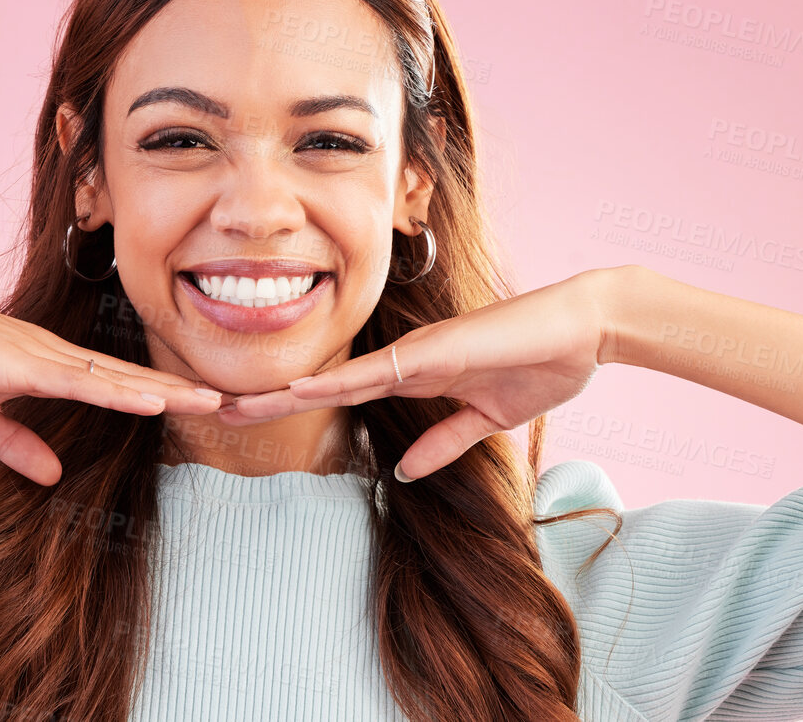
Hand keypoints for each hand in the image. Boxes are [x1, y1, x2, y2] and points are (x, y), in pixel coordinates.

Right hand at [0, 274, 222, 484]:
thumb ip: (15, 444)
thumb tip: (54, 475)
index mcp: (44, 365)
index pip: (116, 384)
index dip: (160, 396)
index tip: (202, 407)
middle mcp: (53, 355)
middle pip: (132, 378)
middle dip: (183, 392)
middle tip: (235, 404)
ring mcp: (40, 356)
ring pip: (120, 378)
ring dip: (170, 391)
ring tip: (217, 402)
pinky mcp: (21, 364)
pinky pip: (83, 383)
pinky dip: (123, 393)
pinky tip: (158, 400)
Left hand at [220, 267, 624, 480]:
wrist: (584, 330)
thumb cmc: (540, 364)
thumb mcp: (486, 421)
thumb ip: (445, 442)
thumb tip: (408, 472)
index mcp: (413, 377)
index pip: (340, 395)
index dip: (295, 406)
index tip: (250, 418)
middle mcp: (404, 362)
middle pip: (323, 385)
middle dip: (271, 400)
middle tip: (217, 412)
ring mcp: (417, 354)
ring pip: (337, 377)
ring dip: (287, 393)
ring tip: (237, 405)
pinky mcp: (435, 351)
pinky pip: (378, 370)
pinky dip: (338, 380)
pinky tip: (301, 387)